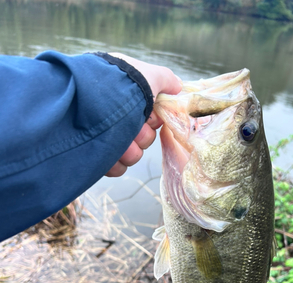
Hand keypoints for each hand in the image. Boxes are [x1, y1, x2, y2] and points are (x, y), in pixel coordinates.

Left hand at [106, 54, 181, 176]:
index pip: (152, 119)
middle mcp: (117, 118)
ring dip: (129, 150)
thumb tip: (177, 86)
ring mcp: (106, 138)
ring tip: (116, 140)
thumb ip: (165, 79)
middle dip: (141, 136)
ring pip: (132, 155)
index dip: (154, 120)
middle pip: (144, 139)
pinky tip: (108, 154)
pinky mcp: (96, 156)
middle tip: (133, 127)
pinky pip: (117, 167)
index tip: (149, 115)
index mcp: (127, 100)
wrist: (86, 100)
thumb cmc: (118, 84)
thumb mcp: (147, 75)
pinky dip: (115, 163)